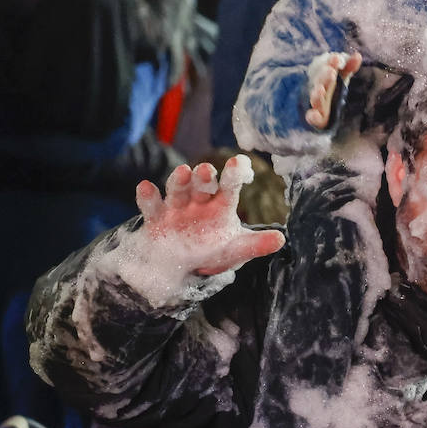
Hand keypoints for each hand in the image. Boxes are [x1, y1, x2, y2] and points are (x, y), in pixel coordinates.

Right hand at [135, 156, 283, 275]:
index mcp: (221, 205)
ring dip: (179, 181)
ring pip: (178, 190)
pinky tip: (145, 187)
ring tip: (183, 172)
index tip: (240, 163)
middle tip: (208, 169)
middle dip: (205, 178)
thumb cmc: (212, 249)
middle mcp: (199, 201)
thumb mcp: (235, 249)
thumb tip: (281, 240)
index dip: (234, 174)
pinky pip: (151, 205)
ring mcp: (176, 207)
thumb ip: (255, 244)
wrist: (182, 264)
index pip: (230, 186)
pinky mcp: (156, 218)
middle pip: (202, 185)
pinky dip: (147, 196)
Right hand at [304, 52, 361, 128]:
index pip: (327, 68)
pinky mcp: (316, 119)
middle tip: (331, 71)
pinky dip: (312, 117)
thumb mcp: (341, 78)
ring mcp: (317, 104)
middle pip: (320, 82)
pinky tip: (313, 115)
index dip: (331, 63)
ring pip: (315, 99)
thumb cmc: (332, 91)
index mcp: (326, 78)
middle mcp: (320, 89)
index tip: (337, 58)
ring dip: (317, 94)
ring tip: (320, 89)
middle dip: (324, 76)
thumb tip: (358, 55)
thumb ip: (349, 67)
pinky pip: (312, 118)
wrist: (321, 113)